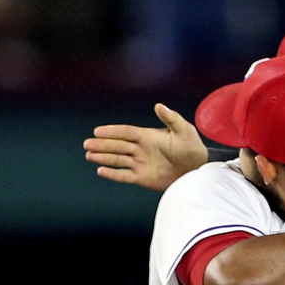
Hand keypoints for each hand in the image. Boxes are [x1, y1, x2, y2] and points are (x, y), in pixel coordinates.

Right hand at [83, 103, 209, 191]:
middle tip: (87, 144)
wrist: (198, 170)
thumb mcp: (184, 131)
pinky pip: (125, 176)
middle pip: (118, 146)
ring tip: (89, 155)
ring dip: (103, 158)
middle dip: (102, 145)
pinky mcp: (143, 178)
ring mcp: (141, 164)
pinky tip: (101, 170)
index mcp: (148, 136)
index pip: (126, 132)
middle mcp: (141, 149)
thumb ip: (171, 118)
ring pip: (118, 160)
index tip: (97, 131)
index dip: (112, 132)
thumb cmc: (193, 148)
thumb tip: (159, 105)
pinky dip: (113, 174)